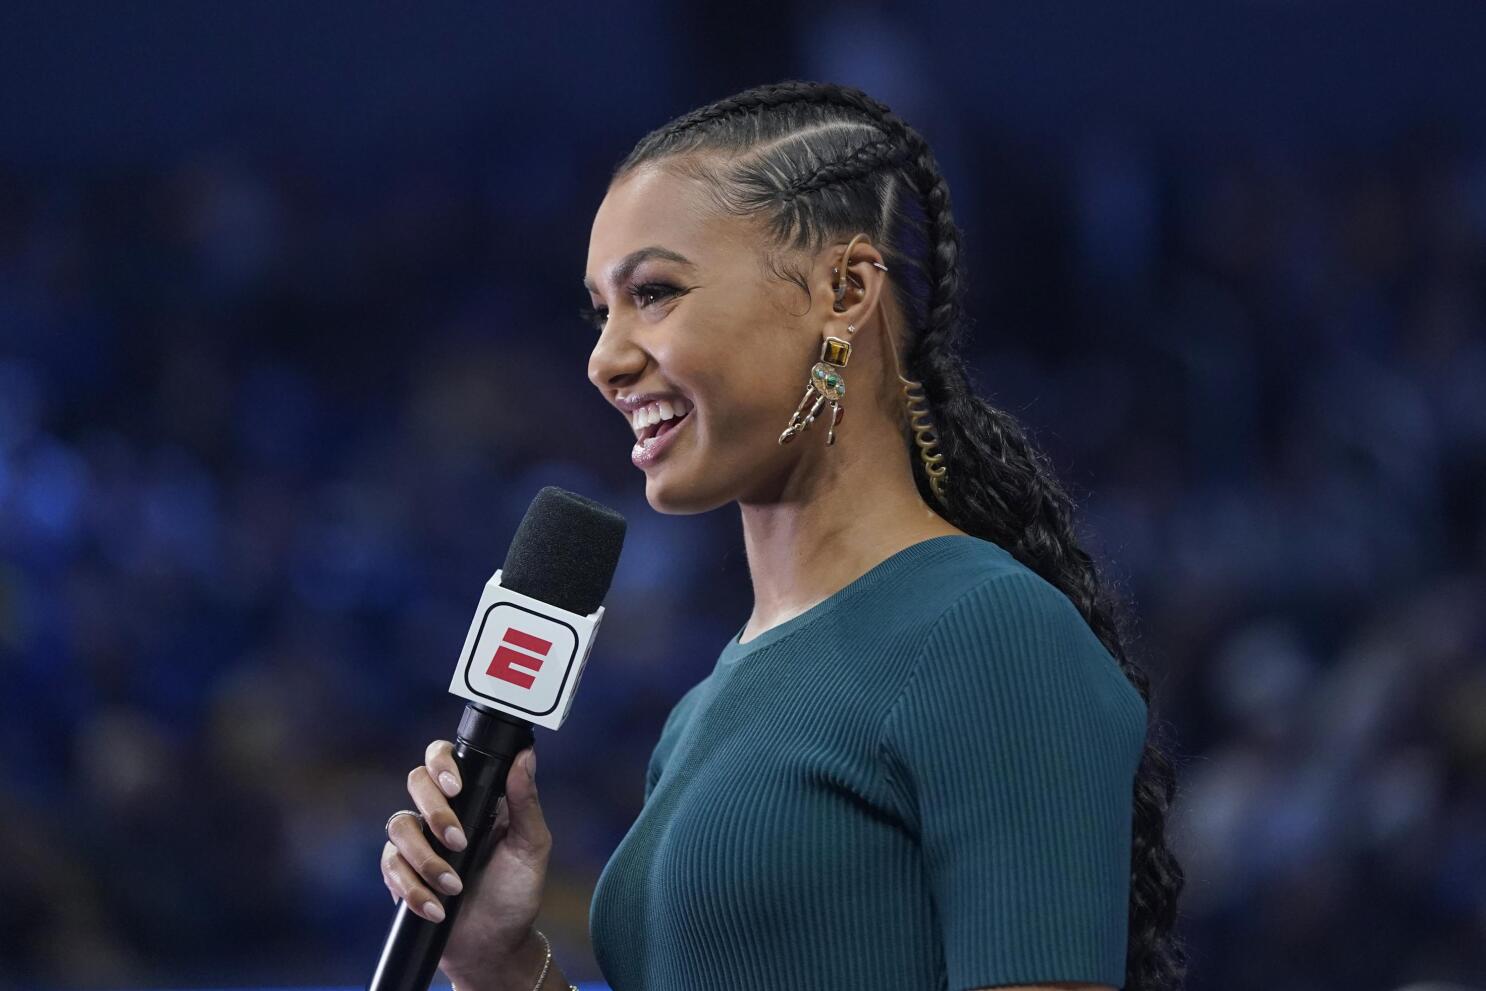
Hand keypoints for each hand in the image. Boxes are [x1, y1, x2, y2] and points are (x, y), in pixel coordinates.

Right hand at [381, 740, 550, 978]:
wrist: (494, 945)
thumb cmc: (516, 892)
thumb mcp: (531, 846)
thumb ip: (526, 801)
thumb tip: (526, 754)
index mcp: (474, 797)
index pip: (445, 758)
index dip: (442, 763)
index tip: (456, 787)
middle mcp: (442, 813)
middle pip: (416, 782)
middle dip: (434, 811)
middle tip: (459, 842)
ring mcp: (419, 841)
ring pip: (399, 825)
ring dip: (426, 859)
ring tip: (454, 887)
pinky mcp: (401, 872)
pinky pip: (390, 865)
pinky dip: (412, 888)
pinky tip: (436, 908)